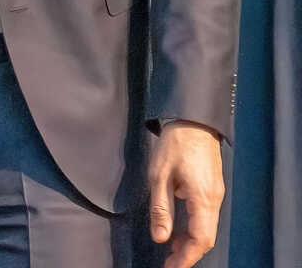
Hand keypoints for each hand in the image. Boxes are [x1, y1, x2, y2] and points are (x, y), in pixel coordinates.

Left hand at [149, 120, 224, 267]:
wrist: (194, 121)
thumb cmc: (174, 145)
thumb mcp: (159, 176)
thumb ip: (160, 209)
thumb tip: (160, 237)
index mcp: (202, 199)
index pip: (200, 239)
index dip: (186, 257)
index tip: (170, 267)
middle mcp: (214, 200)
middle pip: (206, 238)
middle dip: (188, 254)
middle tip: (169, 263)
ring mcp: (216, 195)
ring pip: (207, 228)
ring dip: (191, 242)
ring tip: (171, 250)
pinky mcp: (212, 189)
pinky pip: (206, 217)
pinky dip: (194, 229)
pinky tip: (179, 231)